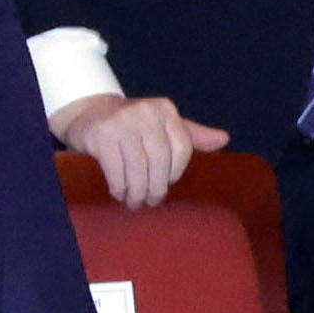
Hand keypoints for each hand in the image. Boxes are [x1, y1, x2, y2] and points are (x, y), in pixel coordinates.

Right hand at [52, 93, 227, 208]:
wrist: (88, 112)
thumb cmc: (132, 125)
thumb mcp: (163, 125)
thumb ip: (192, 135)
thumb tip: (225, 139)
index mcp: (165, 109)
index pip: (182, 148)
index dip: (175, 172)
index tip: (167, 184)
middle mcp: (145, 112)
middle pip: (160, 161)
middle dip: (156, 187)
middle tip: (151, 202)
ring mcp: (121, 122)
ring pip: (138, 168)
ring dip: (137, 192)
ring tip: (135, 203)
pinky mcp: (101, 135)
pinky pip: (115, 170)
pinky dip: (119, 187)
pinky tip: (119, 193)